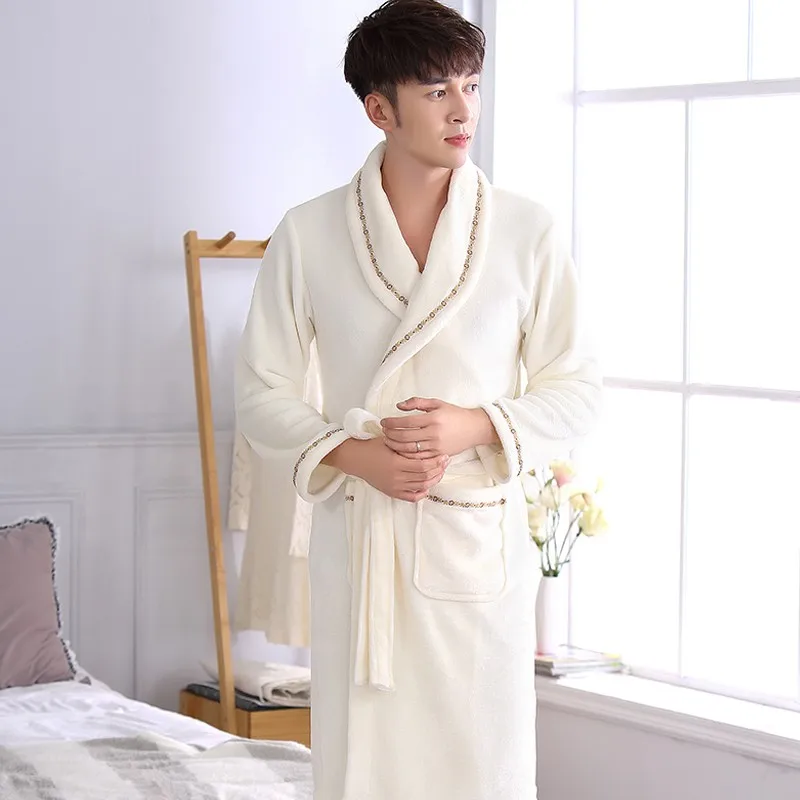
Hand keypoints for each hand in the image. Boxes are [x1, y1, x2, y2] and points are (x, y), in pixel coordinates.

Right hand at [325, 437, 448, 502]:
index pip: (423, 466)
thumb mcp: (390, 441)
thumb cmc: (372, 447)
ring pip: (421, 487)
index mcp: (396, 463)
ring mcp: (394, 487)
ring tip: (440, 472)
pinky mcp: (392, 492)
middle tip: (445, 462)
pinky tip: (427, 486)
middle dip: (438, 470)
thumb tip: (426, 441)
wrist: (356, 459)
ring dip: (433, 480)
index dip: (436, 462)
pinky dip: (421, 493)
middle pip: (425, 477)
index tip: (444, 455)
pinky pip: (411, 497)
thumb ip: (406, 444)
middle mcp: (396, 477)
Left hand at [380, 397, 498, 458]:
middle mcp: (434, 433)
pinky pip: (418, 458)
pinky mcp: (438, 455)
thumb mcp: (437, 403)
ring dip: (395, 446)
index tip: (383, 421)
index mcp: (433, 418)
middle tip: (383, 432)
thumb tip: (398, 406)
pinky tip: (399, 451)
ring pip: (410, 450)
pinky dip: (406, 456)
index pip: (406, 421)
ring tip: (388, 441)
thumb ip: (417, 402)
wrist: (474, 428)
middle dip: (390, 435)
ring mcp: (436, 446)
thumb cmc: (455, 414)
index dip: (392, 422)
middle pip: (405, 437)